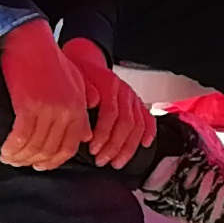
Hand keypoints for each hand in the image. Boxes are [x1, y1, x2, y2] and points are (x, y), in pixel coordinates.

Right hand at [0, 16, 124, 171]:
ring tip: (10, 158)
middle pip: (50, 150)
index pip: (69, 146)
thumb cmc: (49, 59)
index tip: (41, 165)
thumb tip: (85, 136)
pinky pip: (21, 136)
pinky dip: (12, 147)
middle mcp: (66, 112)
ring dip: (21, 157)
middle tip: (21, 163)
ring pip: (35, 146)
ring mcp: (48, 109)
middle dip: (34, 161)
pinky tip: (5, 150)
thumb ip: (81, 109)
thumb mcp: (75, 83)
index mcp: (77, 108)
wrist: (31, 40)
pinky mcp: (28, 105)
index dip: (54, 161)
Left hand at [63, 31, 151, 168]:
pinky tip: (145, 145)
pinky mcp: (137, 102)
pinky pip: (148, 118)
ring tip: (116, 162)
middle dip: (114, 146)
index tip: (92, 149)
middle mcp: (123, 90)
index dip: (103, 134)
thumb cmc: (79, 75)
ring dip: (128, 147)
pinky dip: (149, 132)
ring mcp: (132, 97)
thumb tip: (85, 126)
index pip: (111, 113)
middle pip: (126, 123)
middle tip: (101, 160)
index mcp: (108, 84)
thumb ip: (81, 101)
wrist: (87, 60)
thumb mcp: (74, 83)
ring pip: (138, 125)